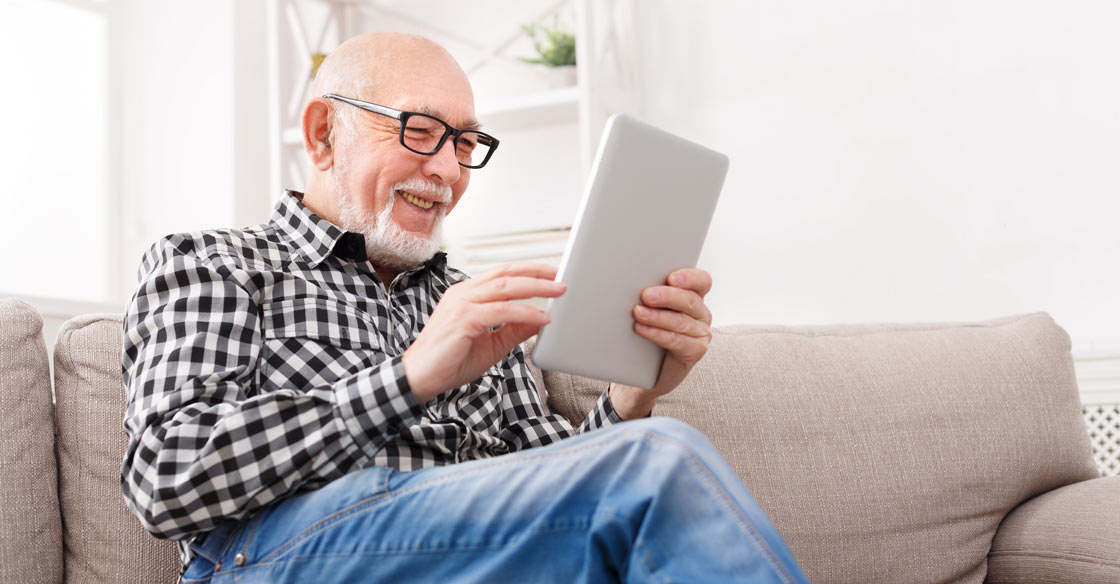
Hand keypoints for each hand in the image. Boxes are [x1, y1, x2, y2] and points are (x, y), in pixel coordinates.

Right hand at [402, 263, 564, 402]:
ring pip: (505, 287)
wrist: (421, 377)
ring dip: (536, 288)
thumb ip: (515, 329)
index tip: (551, 274)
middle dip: (536, 273)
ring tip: (558, 291)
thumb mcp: (492, 344)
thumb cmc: (450, 361)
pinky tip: (542, 318)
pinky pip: (501, 311)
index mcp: (467, 294)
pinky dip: (525, 313)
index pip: (502, 274)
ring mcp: (461, 303)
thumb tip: (541, 319)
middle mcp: (463, 293)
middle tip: (560, 276)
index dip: (528, 271)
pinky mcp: (463, 319)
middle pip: (506, 274)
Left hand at [610, 268, 712, 418]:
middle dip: (667, 296)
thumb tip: (625, 278)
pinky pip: (679, 341)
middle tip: (646, 295)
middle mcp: (701, 313)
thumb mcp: (647, 307)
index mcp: (694, 295)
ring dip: (658, 316)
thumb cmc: (644, 332)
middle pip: (690, 300)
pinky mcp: (696, 350)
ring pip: (682, 321)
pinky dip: (659, 334)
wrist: (643, 369)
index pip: (701, 281)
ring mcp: (701, 333)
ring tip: (638, 313)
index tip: (671, 278)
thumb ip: (648, 293)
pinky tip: (642, 329)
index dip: (689, 277)